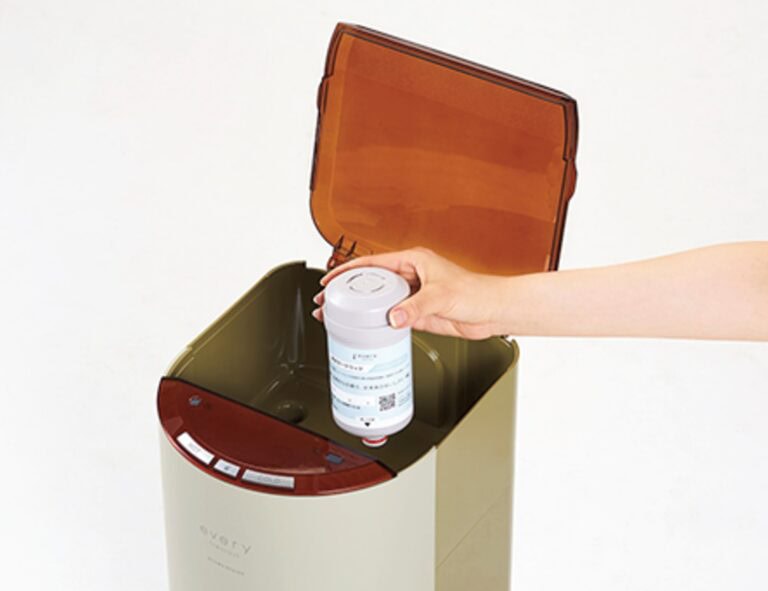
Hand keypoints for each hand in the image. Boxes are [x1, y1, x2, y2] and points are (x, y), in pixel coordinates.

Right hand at [311, 247, 506, 339]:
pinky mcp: (417, 314)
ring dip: (360, 310)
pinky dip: (377, 324)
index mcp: (413, 261)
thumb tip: (393, 317)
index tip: (331, 280)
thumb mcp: (441, 296)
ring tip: (339, 318)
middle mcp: (411, 276)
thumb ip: (416, 306)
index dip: (348, 271)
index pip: (373, 264)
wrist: (492, 311)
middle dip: (348, 292)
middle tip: (328, 303)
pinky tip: (365, 330)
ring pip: (379, 302)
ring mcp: (413, 296)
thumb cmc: (476, 292)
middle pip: (371, 284)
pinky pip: (391, 318)